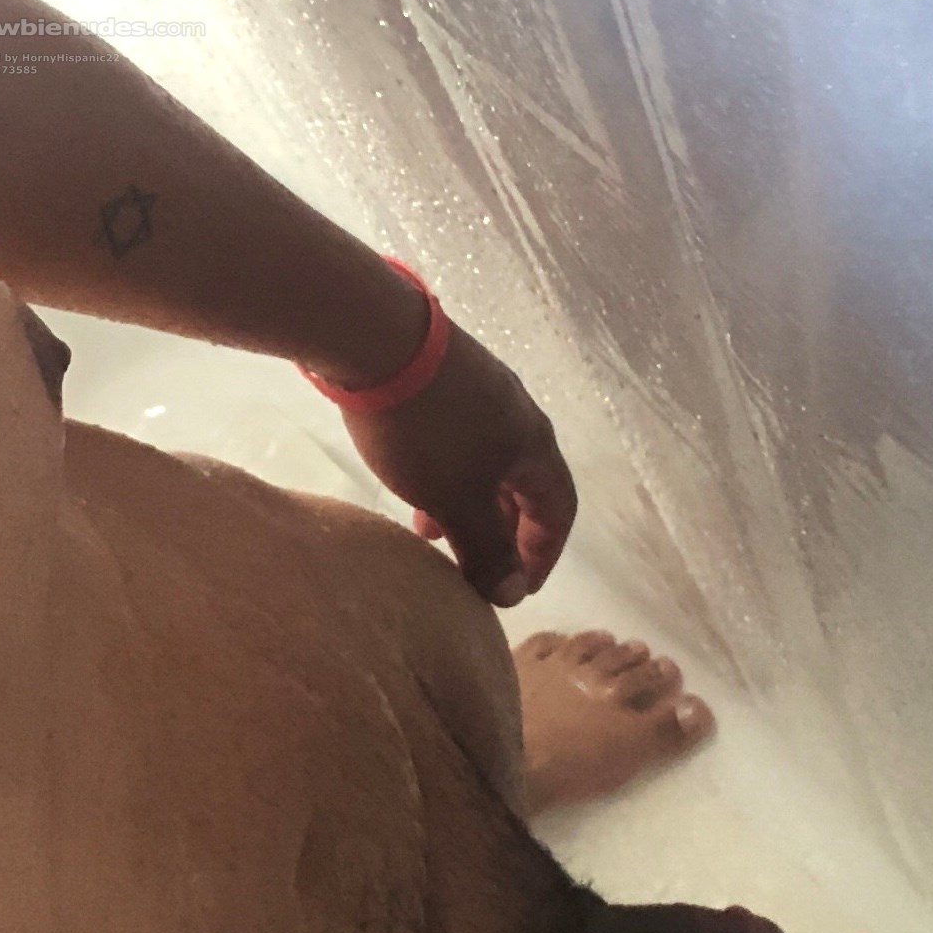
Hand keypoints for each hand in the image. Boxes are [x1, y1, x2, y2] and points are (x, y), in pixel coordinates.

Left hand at [341, 321, 576, 606]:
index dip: (543, 555)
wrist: (373, 335)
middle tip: (471, 566)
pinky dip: (446, 474)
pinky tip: (411, 481)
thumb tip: (512, 596)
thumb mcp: (457, 501)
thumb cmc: (426, 430)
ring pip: (487, 464)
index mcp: (534, 446)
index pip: (558, 510)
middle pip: (523, 487)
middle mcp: (518, 416)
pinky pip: (460, 440)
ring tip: (431, 531)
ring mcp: (481, 390)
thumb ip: (486, 550)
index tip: (516, 589)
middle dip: (500, 532)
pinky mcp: (444, 376)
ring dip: (468, 504)